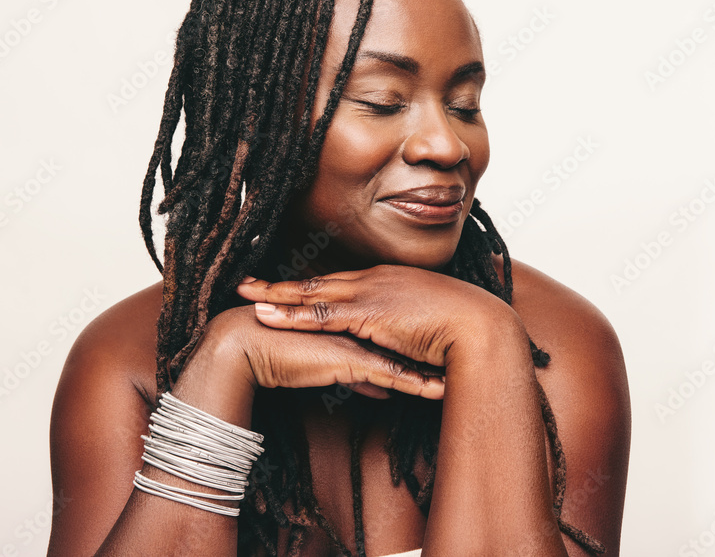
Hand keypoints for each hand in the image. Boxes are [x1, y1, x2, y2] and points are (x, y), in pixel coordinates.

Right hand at [199, 304, 446, 400]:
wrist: (245, 346)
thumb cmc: (278, 353)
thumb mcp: (325, 369)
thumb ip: (356, 374)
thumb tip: (380, 388)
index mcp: (354, 322)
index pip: (397, 333)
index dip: (426, 344)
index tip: (453, 351)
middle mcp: (359, 327)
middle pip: (408, 339)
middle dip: (438, 352)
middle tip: (469, 359)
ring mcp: (357, 341)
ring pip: (406, 356)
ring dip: (435, 368)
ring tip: (465, 379)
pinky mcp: (349, 359)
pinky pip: (389, 374)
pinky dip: (414, 384)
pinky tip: (436, 393)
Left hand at [235, 264, 518, 369]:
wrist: (482, 328)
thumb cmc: (466, 328)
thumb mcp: (433, 321)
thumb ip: (413, 323)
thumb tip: (407, 336)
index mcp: (390, 281)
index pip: (341, 282)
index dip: (311, 286)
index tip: (287, 286)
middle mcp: (376, 280)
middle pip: (319, 282)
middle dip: (283, 284)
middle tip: (250, 281)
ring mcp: (370, 293)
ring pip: (312, 294)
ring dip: (276, 296)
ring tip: (245, 295)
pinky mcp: (368, 313)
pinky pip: (321, 315)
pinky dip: (291, 315)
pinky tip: (266, 315)